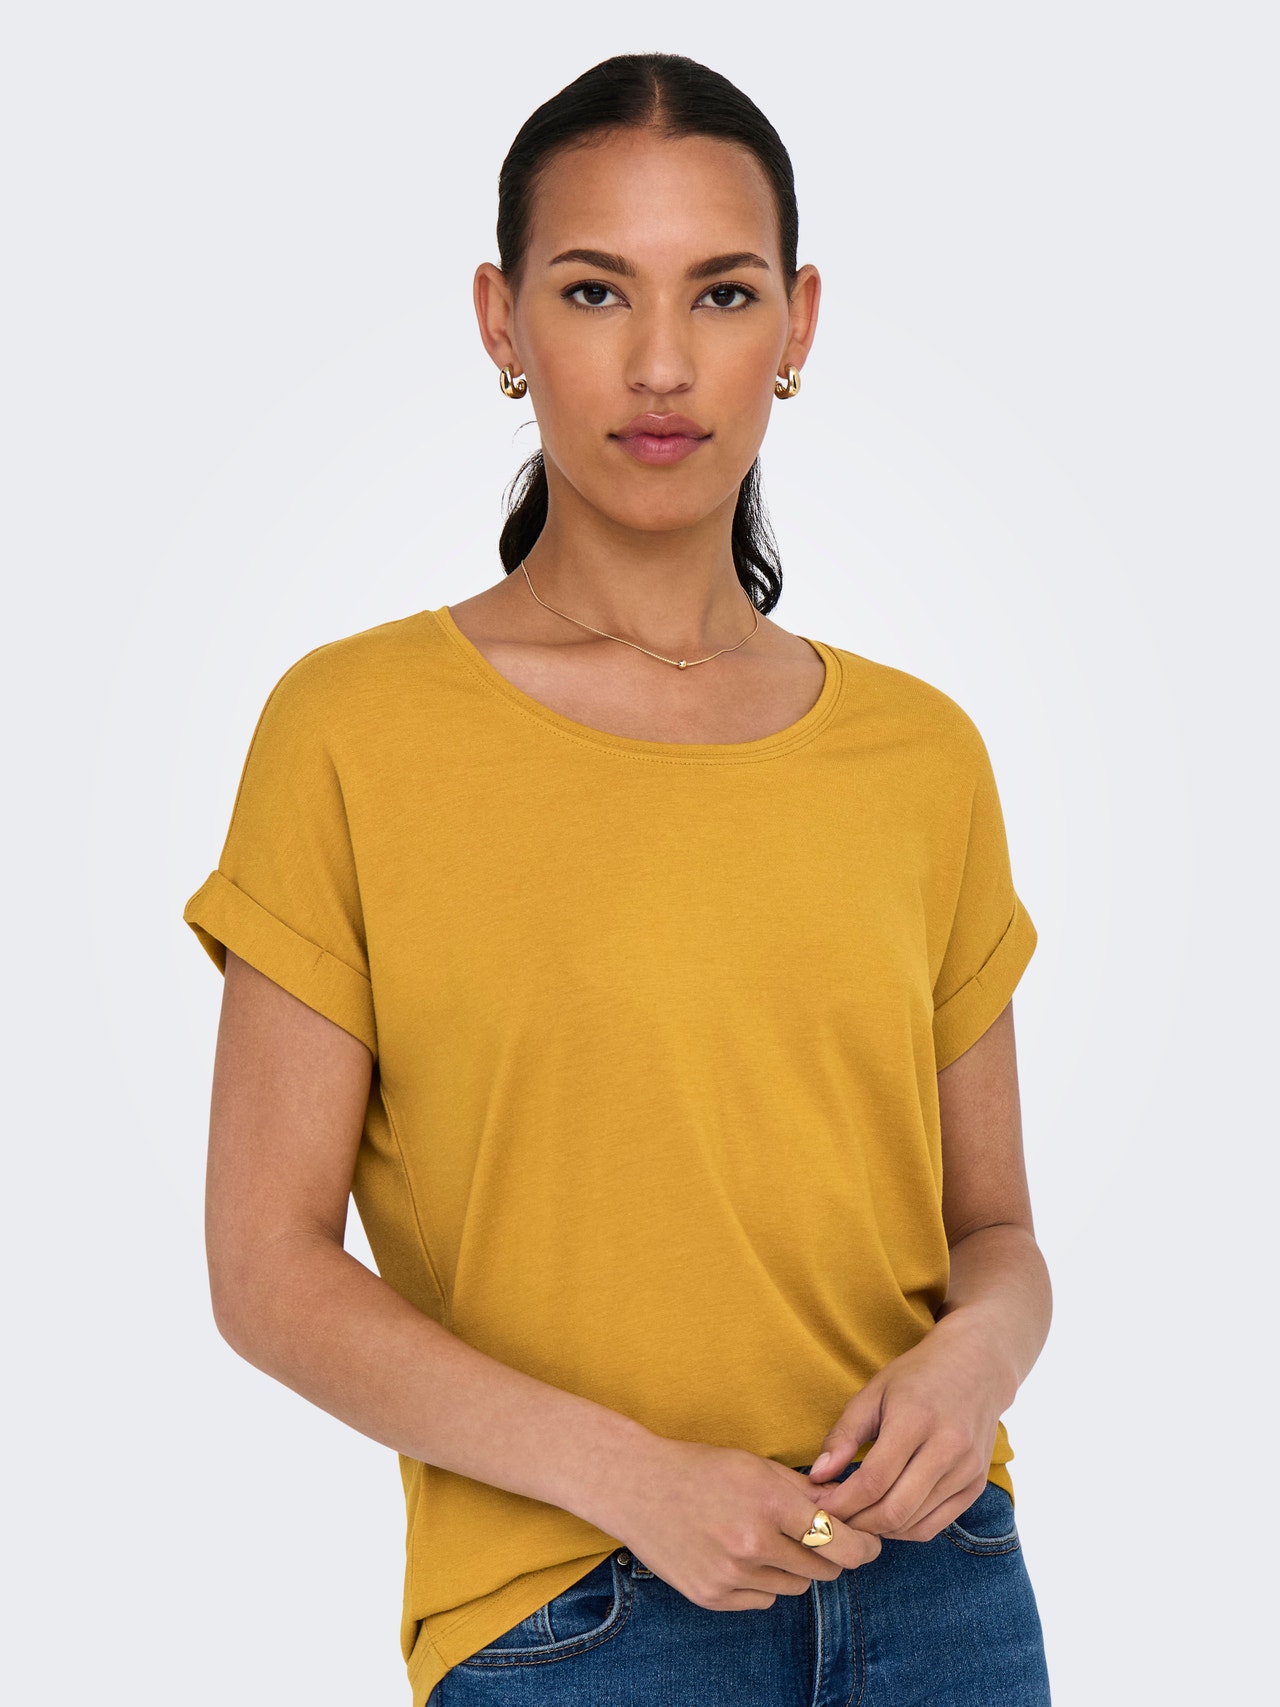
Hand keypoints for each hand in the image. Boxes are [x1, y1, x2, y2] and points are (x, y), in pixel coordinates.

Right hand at [608, 1436, 881, 1610]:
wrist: (636, 1486)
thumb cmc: (700, 1468)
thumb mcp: (756, 1466)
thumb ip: (804, 1492)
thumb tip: (848, 1511)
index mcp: (768, 1503)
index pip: (839, 1540)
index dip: (864, 1546)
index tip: (870, 1544)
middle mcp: (752, 1544)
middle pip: (823, 1569)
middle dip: (830, 1555)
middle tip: (820, 1538)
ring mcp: (730, 1576)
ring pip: (796, 1587)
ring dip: (796, 1568)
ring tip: (770, 1539)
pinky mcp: (712, 1597)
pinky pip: (764, 1599)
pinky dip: (765, 1582)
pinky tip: (742, 1555)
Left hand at [804, 1314, 1014, 1542]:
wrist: (976, 1366)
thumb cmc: (916, 1377)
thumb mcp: (873, 1392)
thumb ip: (843, 1434)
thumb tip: (818, 1476)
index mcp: (916, 1419)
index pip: (873, 1480)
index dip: (841, 1501)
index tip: (819, 1505)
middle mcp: (947, 1448)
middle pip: (894, 1509)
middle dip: (856, 1523)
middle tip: (834, 1518)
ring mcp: (967, 1470)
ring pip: (914, 1524)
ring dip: (878, 1530)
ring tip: (855, 1516)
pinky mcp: (977, 1485)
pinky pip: (935, 1526)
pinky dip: (905, 1531)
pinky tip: (885, 1518)